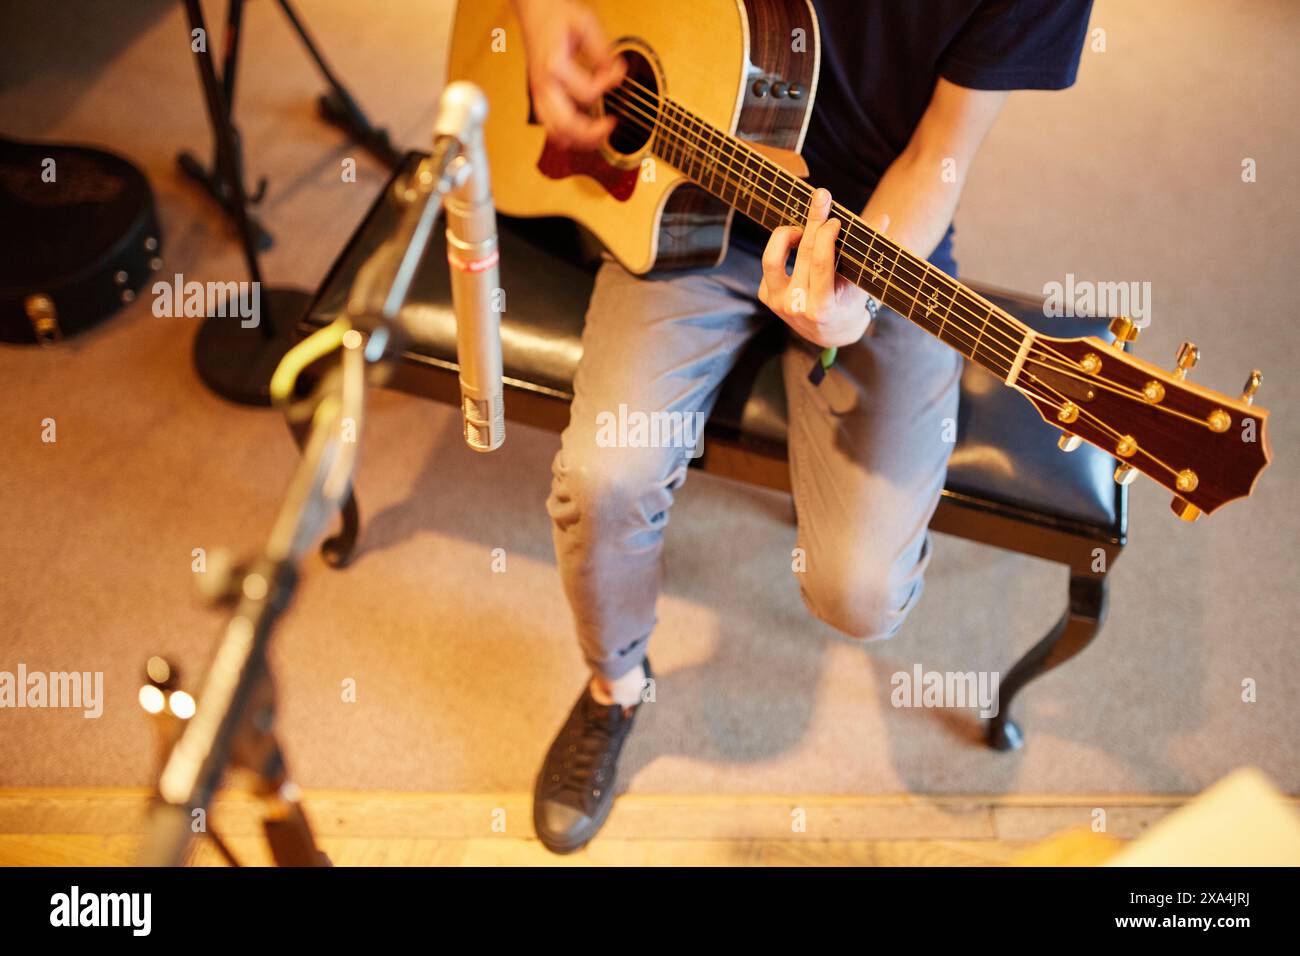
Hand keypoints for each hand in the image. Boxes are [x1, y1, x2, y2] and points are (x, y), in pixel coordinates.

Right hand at [515, 0, 624, 149]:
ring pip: (556, 133)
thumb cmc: (557, 16)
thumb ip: (602, 51)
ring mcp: (539, 94)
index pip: (588, 93)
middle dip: (592, 132)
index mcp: (554, 66)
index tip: (618, 73)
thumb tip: (617, 72)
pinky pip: (549, 128)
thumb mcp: (586, 24)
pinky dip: (566, 137)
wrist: (535, 11)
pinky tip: (581, 136)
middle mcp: (544, 85)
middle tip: (611, 124)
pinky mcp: (539, 98)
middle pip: (567, 125)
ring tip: (600, 135)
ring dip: (580, 141)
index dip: (608, 86)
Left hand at [758, 188, 888, 348]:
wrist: (828, 332)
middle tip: (822, 197)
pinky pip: (770, 263)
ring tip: (803, 228)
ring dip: (787, 233)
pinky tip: (797, 246)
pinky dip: (783, 249)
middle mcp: (796, 307)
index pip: (820, 264)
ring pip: (772, 257)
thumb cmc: (848, 302)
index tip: (836, 220)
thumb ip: (869, 252)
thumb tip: (883, 217)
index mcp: (821, 308)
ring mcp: (777, 303)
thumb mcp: (861, 283)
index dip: (826, 236)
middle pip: (801, 254)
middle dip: (813, 221)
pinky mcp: (766, 297)